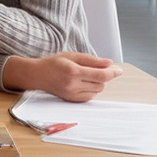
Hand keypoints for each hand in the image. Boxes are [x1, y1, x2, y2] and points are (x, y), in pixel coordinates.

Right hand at [6, 52, 122, 101]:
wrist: (37, 75)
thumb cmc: (53, 63)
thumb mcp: (71, 55)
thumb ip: (91, 60)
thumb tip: (109, 63)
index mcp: (73, 72)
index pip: (100, 75)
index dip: (113, 73)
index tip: (119, 70)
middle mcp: (73, 85)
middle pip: (101, 83)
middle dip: (103, 76)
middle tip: (100, 68)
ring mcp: (72, 94)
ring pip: (97, 91)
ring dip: (97, 82)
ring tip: (87, 74)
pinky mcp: (72, 100)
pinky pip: (90, 96)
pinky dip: (91, 89)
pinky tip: (83, 82)